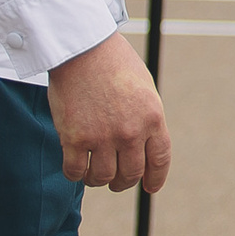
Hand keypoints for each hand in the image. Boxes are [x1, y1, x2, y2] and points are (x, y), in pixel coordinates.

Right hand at [48, 32, 170, 192]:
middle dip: (124, 182)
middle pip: (131, 174)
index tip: (150, 187)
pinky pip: (76, 172)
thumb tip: (144, 147)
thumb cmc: (113, 63)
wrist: (83, 48)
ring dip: (98, 180)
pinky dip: (76, 175)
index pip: (159, 160)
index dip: (155, 178)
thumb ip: (146, 119)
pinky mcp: (75, 139)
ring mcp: (103, 137)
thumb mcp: (144, 89)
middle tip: (116, 180)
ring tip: (93, 174)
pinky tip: (76, 168)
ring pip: (103, 178)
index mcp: (153, 118)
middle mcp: (131, 132)